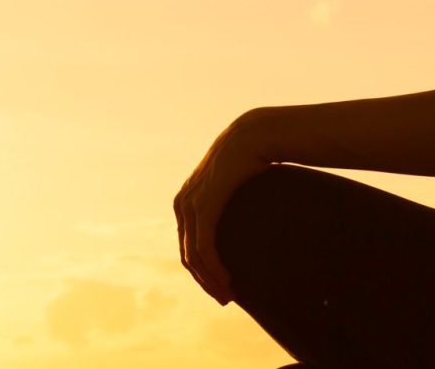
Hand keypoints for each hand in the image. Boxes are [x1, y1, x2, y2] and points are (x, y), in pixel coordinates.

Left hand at [175, 108, 277, 306]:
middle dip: (205, 281)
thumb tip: (245, 221)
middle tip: (225, 298)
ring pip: (193, 256)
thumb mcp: (234, 188)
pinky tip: (227, 281)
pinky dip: (213, 268)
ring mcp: (190, 205)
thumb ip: (231, 206)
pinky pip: (203, 247)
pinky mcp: (204, 207)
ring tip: (228, 295)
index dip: (202, 270)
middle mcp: (182, 204)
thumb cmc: (250, 161)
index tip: (221, 286)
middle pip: (187, 255)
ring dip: (210, 280)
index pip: (187, 245)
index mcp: (186, 202)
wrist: (253, 136)